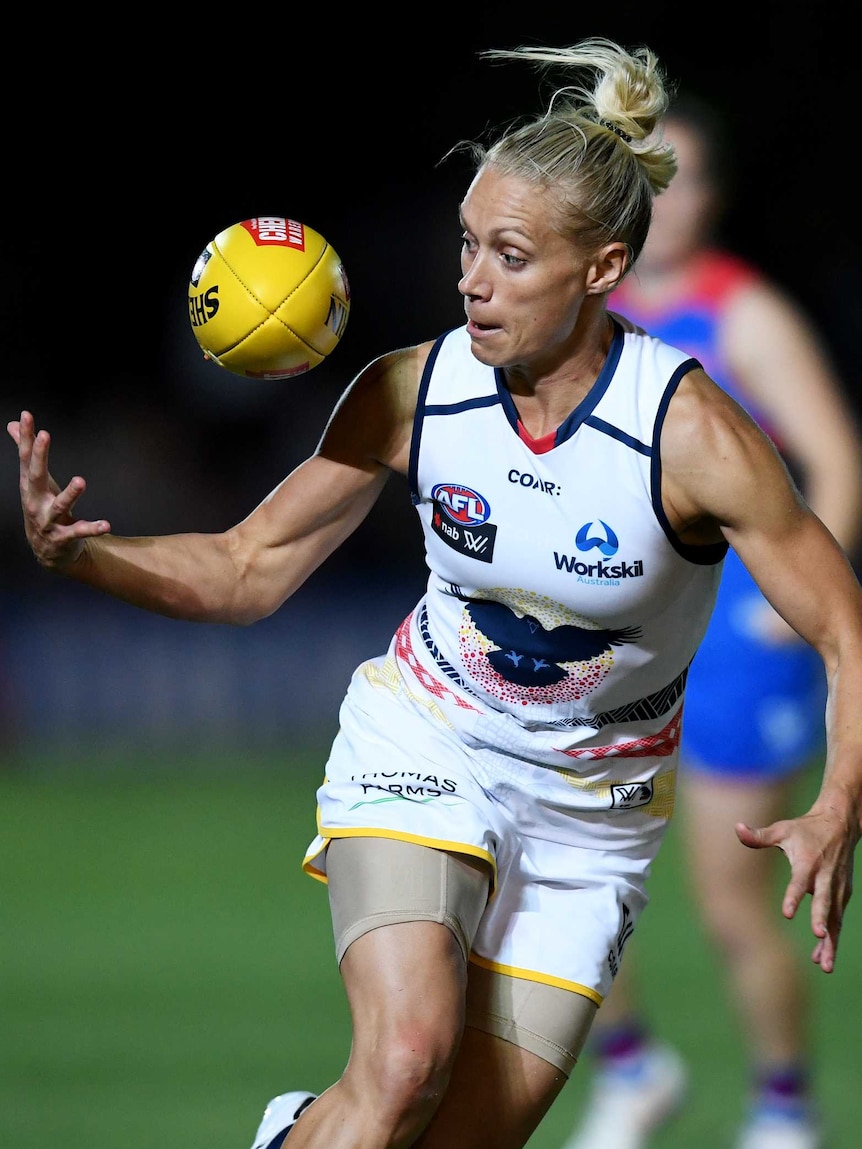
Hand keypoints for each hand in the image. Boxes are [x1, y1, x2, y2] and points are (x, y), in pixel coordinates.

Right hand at [7, 410, 110, 569]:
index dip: (25, 437)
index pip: (26, 458)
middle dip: (39, 455)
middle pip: (35, 476)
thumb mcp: (34, 482)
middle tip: (44, 435)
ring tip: (81, 481)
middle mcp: (35, 502)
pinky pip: (78, 532)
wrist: (48, 552)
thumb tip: (13, 425)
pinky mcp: (63, 537)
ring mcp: (48, 521)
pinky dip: (92, 528)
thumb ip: (25, 453)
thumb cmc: (42, 509)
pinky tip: (105, 525)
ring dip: (70, 494)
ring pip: (58, 506)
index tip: (27, 417)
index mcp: (30, 486)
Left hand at [736, 802, 857, 972]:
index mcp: (808, 862)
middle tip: (818, 936)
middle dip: (821, 919)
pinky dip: (832, 939)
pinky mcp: (843, 895)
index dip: (794, 896)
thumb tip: (735, 827)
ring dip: (830, 942)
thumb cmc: (805, 829)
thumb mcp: (782, 829)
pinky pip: (837, 921)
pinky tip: (822, 959)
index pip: (799, 881)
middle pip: (823, 901)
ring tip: (825, 965)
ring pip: (834, 918)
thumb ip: (759, 835)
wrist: (840, 825)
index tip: (787, 914)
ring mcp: (836, 888)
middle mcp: (825, 877)